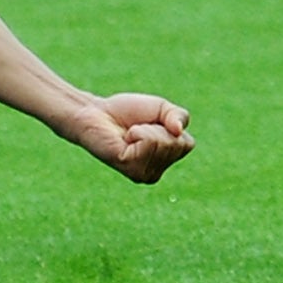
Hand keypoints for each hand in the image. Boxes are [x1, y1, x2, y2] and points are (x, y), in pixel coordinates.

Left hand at [58, 92, 194, 182]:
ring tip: (129, 135)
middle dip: (157, 127)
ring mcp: (144, 174)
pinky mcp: (130, 168)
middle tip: (136, 129)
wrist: (95, 112)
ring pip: (162, 143)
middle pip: (176, 144)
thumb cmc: (127, 113)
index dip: (169, 125)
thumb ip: (179, 116)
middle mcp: (156, 173)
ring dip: (145, 130)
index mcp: (166, 162)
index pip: (187, 144)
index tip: (149, 125)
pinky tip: (123, 139)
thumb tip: (178, 130)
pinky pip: (148, 142)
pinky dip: (137, 133)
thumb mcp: (162, 108)